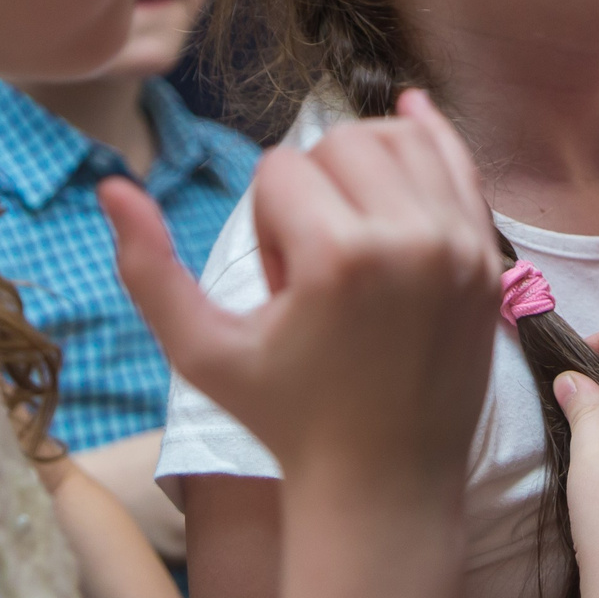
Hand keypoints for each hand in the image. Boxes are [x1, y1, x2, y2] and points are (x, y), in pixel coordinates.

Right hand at [100, 91, 496, 494]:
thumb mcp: (202, 354)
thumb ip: (148, 271)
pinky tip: (407, 116)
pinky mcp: (488, 257)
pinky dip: (427, 138)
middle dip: (312, 188)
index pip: (278, 170)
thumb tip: (110, 185)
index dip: (264, 222)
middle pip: (340, 141)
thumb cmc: (286, 418)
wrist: (386, 482)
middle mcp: (409, 240)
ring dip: (363, 166)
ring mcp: (460, 246)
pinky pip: (456, 161)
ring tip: (349, 231)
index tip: (281, 286)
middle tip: (313, 266)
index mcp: (338, 259)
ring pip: (399, 137)